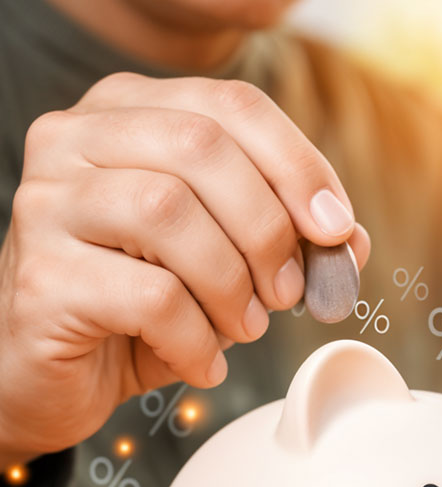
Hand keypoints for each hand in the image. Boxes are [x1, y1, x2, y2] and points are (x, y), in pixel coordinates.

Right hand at [0, 72, 369, 464]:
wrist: (57, 375)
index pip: (231, 105)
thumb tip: (351, 238)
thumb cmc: (145, 305)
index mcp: (129, 113)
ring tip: (243, 328)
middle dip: (268, 228)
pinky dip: (197, 337)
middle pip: (201, 147)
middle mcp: (74, 139)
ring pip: (168, 210)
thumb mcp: (228, 259)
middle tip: (289, 292)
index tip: (338, 229)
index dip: (299, 166)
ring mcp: (46, 203)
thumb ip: (290, 235)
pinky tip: (203, 361)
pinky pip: (149, 295)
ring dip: (232, 283)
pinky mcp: (40, 276)